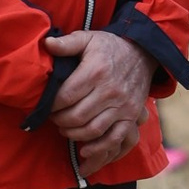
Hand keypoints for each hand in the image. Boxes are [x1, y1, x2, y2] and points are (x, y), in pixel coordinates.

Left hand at [43, 27, 151, 166]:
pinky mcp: (131, 116)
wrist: (143, 54)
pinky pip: (114, 138)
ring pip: (92, 130)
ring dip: (73, 134)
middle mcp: (110, 90)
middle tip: (53, 118)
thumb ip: (67, 43)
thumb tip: (46, 44)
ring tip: (64, 128)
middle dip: (59, 121)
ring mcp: (122, 106)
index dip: (52, 105)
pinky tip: (84, 149)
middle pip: (76, 116)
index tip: (45, 105)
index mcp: (96, 71)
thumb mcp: (89, 38)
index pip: (66, 96)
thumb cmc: (110, 47)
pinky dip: (98, 148)